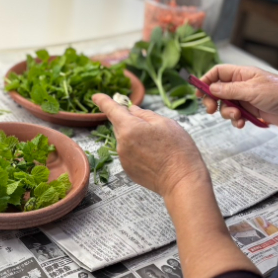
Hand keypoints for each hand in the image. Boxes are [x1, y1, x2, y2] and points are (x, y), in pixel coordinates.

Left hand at [92, 94, 208, 198]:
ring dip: (136, 137)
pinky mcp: (128, 170)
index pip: (111, 109)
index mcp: (129, 128)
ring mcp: (123, 159)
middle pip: (120, 125)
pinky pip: (129, 153)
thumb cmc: (177, 150)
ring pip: (125, 139)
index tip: (95, 96)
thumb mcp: (165, 123)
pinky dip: (137, 151)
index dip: (103, 100)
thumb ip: (145, 114)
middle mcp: (122, 144)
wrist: (181, 181)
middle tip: (152, 126)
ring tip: (158, 145)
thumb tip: (132, 110)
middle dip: (131, 122)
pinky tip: (154, 156)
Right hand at [198, 65, 277, 128]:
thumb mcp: (252, 90)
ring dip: (226, 113)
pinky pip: (236, 116)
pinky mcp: (250, 111)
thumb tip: (211, 88)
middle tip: (210, 110)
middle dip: (213, 101)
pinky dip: (235, 121)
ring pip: (225, 106)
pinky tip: (241, 124)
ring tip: (237, 117)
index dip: (206, 81)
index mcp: (242, 74)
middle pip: (217, 91)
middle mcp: (241, 85)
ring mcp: (245, 99)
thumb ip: (230, 90)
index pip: (218, 73)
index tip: (199, 92)